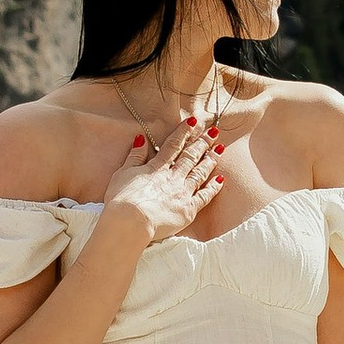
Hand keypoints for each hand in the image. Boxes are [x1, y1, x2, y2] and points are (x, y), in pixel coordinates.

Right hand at [102, 113, 227, 243]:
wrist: (131, 222)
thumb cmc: (122, 200)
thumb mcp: (122, 173)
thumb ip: (134, 156)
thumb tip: (140, 139)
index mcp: (156, 168)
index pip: (173, 145)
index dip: (184, 132)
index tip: (194, 121)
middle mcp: (173, 177)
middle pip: (190, 156)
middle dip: (203, 142)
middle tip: (214, 131)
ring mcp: (183, 193)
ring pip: (200, 173)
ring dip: (210, 160)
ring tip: (220, 148)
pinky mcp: (189, 210)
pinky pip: (204, 197)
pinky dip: (213, 188)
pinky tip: (220, 179)